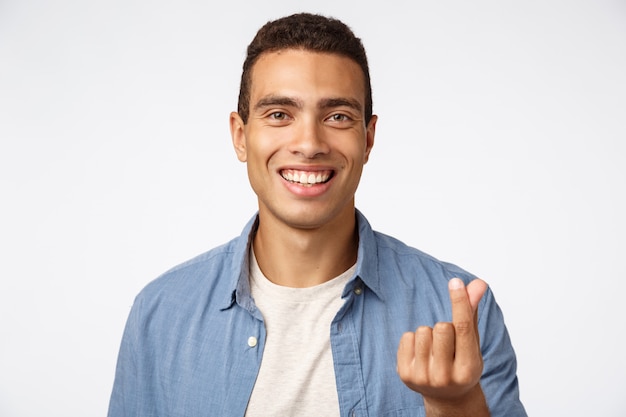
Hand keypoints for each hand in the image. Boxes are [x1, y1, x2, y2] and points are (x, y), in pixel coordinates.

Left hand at [397, 278, 487, 406]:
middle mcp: (446, 376)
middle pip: (441, 327)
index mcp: (468, 369)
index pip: (463, 328)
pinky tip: (421, 354)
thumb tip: (478, 283)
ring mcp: (424, 377)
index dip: (460, 302)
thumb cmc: (461, 364)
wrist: (446, 397)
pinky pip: (407, 337)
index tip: (455, 282)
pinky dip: (414, 340)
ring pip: (423, 331)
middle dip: (444, 328)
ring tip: (434, 351)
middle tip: (448, 345)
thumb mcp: (472, 343)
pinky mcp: (405, 374)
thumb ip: (472, 313)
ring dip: (429, 334)